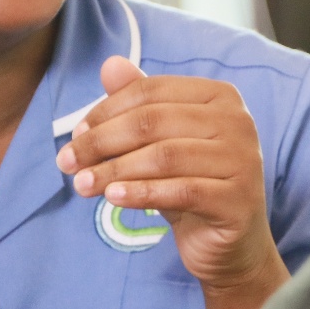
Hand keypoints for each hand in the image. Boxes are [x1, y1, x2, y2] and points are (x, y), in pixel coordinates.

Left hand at [58, 57, 285, 297]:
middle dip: (101, 142)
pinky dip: (140, 193)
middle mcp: (238, 121)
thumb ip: (138, 105)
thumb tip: (109, 64)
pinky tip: (112, 198)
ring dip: (114, 170)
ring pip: (164, 156)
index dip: (105, 111)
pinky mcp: (238, 199)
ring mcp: (243, 160)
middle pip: (153, 122)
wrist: (230, 244)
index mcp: (219, 96)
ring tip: (82, 184)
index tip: (74, 134)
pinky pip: (181, 191)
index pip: (150, 92)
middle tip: (67, 163)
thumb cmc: (191, 184)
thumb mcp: (161, 143)